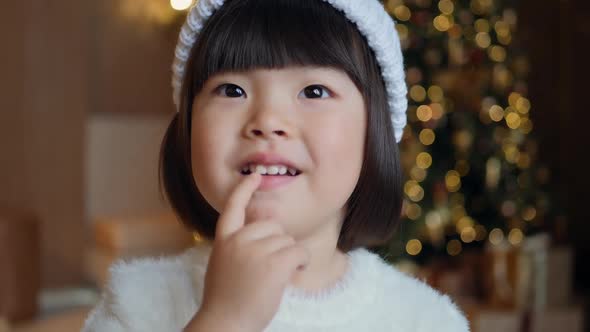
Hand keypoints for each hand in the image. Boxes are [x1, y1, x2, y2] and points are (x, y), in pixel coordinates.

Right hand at [185, 173, 309, 331]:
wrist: (225, 323)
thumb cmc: (226, 300)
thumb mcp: (223, 264)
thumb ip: (237, 246)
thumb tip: (263, 236)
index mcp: (224, 240)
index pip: (233, 207)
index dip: (244, 189)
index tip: (254, 176)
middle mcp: (239, 240)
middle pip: (272, 226)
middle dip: (277, 243)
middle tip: (270, 266)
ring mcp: (256, 251)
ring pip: (286, 240)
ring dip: (289, 256)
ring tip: (276, 276)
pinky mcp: (274, 264)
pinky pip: (298, 252)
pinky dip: (302, 261)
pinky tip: (294, 272)